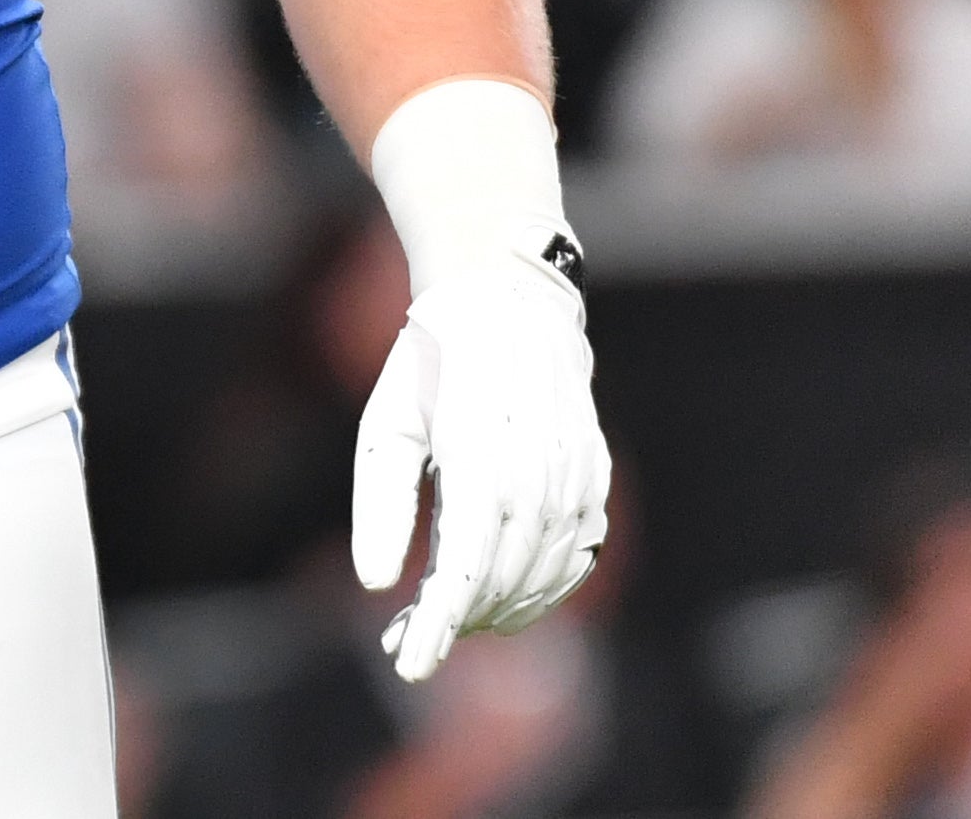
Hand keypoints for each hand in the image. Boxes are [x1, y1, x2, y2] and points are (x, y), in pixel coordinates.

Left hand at [351, 252, 610, 680]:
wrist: (509, 305)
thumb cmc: (433, 366)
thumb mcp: (387, 426)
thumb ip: (382, 505)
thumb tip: (376, 584)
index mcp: (479, 451)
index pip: (465, 565)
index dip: (439, 624)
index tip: (410, 665)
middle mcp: (538, 468)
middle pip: (502, 580)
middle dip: (456, 622)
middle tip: (408, 639)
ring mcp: (575, 475)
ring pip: (542, 578)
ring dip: (496, 612)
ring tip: (446, 621)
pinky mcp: (593, 480)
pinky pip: (574, 558)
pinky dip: (540, 592)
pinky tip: (501, 600)